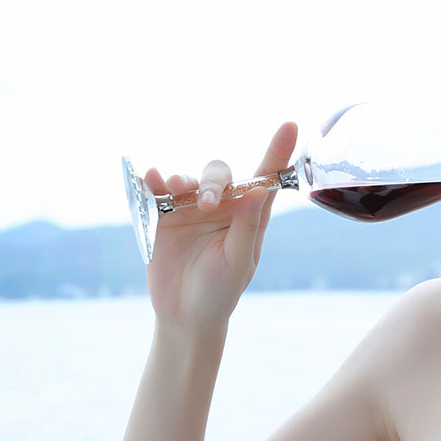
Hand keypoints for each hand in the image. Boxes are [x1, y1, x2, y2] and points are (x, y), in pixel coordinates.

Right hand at [144, 121, 297, 328]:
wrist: (185, 315)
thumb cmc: (220, 291)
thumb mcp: (238, 262)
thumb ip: (246, 226)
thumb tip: (258, 191)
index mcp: (248, 215)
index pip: (265, 176)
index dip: (278, 150)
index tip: (290, 125)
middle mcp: (221, 206)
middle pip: (220, 174)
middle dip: (213, 182)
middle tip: (205, 203)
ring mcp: (190, 208)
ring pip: (187, 179)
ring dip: (181, 179)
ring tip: (172, 188)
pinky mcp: (163, 216)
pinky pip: (156, 190)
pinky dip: (152, 181)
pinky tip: (150, 178)